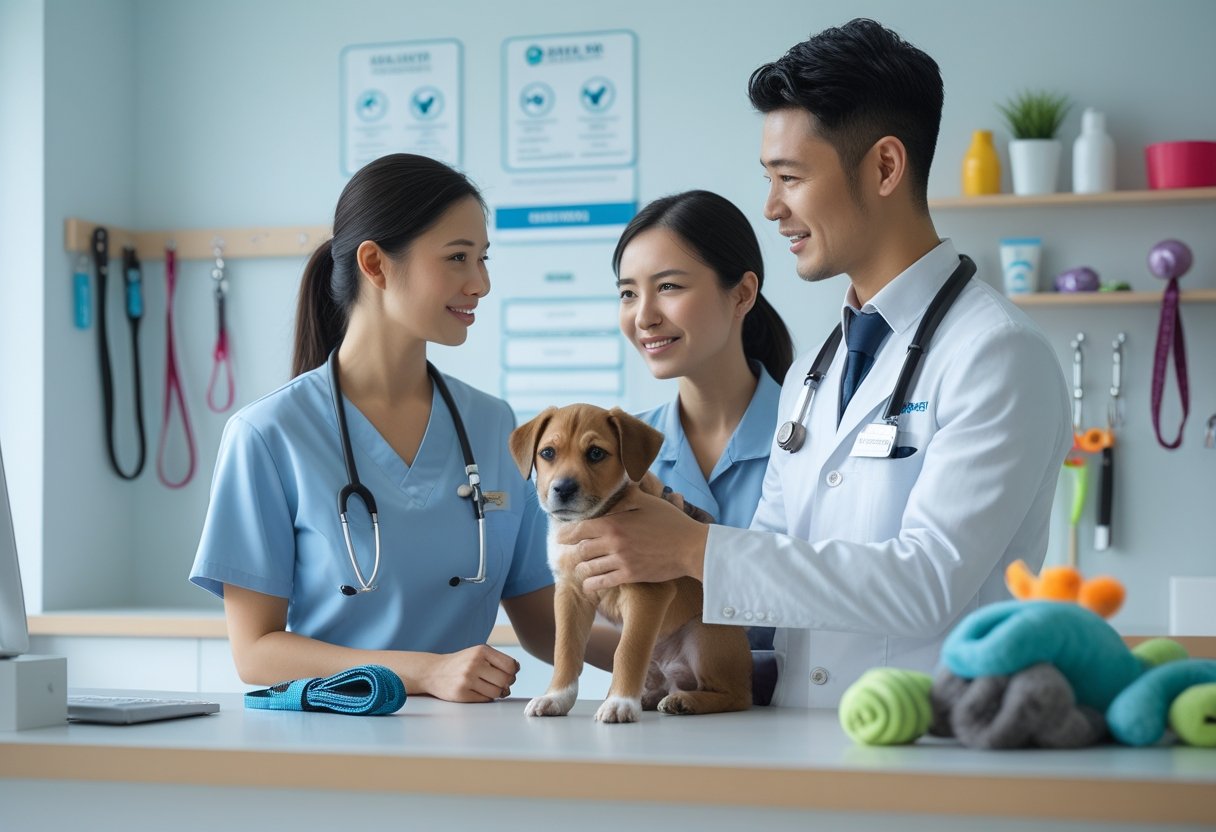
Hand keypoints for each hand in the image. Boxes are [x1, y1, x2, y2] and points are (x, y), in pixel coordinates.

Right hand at [420, 645, 519, 701]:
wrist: (433, 672)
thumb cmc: (462, 663)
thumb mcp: (478, 653)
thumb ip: (497, 660)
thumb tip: (515, 670)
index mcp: (481, 650)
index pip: (510, 665)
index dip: (513, 672)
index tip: (509, 674)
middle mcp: (474, 664)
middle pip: (505, 680)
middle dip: (507, 684)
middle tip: (502, 684)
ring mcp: (467, 679)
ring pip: (496, 692)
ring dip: (497, 693)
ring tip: (490, 688)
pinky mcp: (461, 694)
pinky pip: (485, 699)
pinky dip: (486, 697)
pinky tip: (480, 692)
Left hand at [557, 488, 708, 591]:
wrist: (691, 547)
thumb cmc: (671, 522)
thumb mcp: (648, 502)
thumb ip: (627, 496)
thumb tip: (615, 488)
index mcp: (614, 523)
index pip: (580, 529)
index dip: (567, 534)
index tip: (561, 537)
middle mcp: (613, 542)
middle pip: (581, 550)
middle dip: (574, 553)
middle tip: (570, 555)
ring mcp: (621, 561)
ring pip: (589, 568)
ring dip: (582, 570)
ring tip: (581, 570)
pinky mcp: (630, 576)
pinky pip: (602, 582)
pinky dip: (592, 584)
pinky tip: (590, 585)